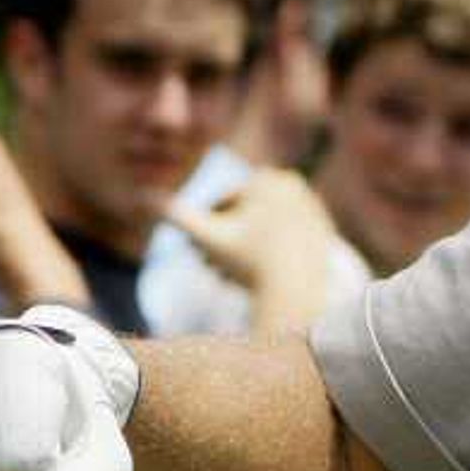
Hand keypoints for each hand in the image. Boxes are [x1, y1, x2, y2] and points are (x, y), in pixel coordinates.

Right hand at [167, 167, 336, 332]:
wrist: (298, 293)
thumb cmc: (249, 264)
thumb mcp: (207, 237)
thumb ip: (178, 217)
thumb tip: (144, 197)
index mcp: (265, 177)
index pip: (223, 204)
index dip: (207, 232)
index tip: (200, 258)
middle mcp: (293, 183)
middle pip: (245, 214)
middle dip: (227, 240)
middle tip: (214, 272)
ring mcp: (312, 204)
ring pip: (263, 226)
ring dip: (245, 248)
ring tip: (235, 277)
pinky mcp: (325, 227)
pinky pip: (284, 239)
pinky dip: (272, 253)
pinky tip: (264, 275)